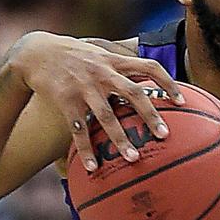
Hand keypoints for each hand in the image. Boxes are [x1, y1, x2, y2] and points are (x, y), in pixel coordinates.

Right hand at [7, 32, 184, 171]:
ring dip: (120, 138)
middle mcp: (102, 73)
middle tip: (164, 135)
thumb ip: (122, 65)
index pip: (149, 67)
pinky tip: (93, 167)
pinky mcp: (66, 100)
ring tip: (134, 158)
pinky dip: (86, 149)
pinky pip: (78, 129)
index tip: (182, 101)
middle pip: (132, 93)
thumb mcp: (101, 53)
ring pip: (106, 116)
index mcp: (115, 62)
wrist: (37, 52)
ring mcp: (84, 87)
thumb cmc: (76, 56)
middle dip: (150, 114)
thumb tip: (150, 78)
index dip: (167, 82)